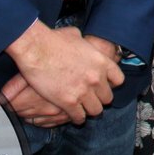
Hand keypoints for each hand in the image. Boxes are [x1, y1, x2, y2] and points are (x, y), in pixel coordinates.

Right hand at [3, 21, 122, 124]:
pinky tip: (73, 116)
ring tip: (83, 109)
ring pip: (96, 110)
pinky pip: (79, 117)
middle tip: (91, 99)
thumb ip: (83, 42)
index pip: (118, 80)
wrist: (35, 48)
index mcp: (101, 62)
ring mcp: (84, 91)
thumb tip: (80, 40)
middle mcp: (96, 78)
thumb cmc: (52, 39)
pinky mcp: (69, 102)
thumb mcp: (76, 36)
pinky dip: (77, 118)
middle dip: (99, 98)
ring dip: (89, 110)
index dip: (110, 84)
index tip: (103, 86)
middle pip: (107, 97)